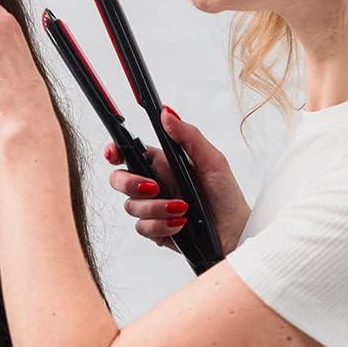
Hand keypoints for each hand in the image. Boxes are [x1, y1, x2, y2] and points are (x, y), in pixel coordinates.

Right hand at [106, 107, 250, 255]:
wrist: (233, 233)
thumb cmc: (226, 196)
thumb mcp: (211, 160)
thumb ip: (187, 135)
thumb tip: (166, 113)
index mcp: (162, 164)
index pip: (128, 153)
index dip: (114, 151)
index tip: (114, 154)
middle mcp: (153, 184)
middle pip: (119, 179)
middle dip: (130, 184)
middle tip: (153, 187)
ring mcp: (152, 208)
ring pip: (130, 206)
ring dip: (156, 208)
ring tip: (182, 209)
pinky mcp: (154, 229)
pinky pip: (142, 227)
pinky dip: (162, 226)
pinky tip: (181, 224)